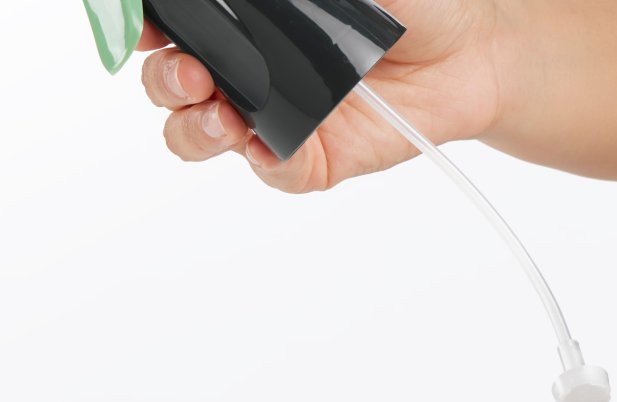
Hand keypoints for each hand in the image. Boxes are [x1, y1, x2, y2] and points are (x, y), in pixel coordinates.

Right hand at [134, 1, 500, 192]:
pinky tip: (267, 142)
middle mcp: (248, 68)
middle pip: (171, 83)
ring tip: (220, 115)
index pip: (174, 22)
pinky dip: (263, 159)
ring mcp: (273, 117)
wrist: (471, 48)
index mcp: (245, 18)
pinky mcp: (307, 159)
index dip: (145, 24)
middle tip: (191, 72)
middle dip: (165, 79)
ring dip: (193, 126)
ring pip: (200, 135)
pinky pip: (271, 169)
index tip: (144, 21)